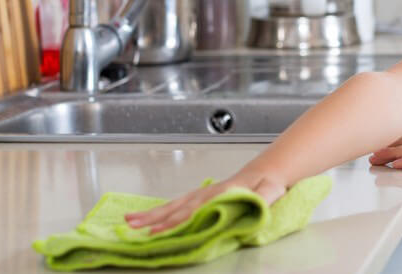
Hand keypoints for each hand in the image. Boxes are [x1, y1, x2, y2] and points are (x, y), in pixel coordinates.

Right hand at [124, 170, 286, 234]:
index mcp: (222, 192)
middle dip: (154, 218)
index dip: (176, 222)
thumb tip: (251, 207)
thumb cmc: (269, 183)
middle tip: (134, 227)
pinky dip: (161, 209)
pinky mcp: (202, 196)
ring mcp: (203, 193)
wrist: (268, 170)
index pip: (194, 210)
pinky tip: (148, 216)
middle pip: (177, 206)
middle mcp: (208, 192)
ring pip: (173, 204)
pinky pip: (178, 203)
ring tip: (129, 222)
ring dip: (151, 213)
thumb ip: (262, 199)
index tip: (158, 231)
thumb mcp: (271, 190)